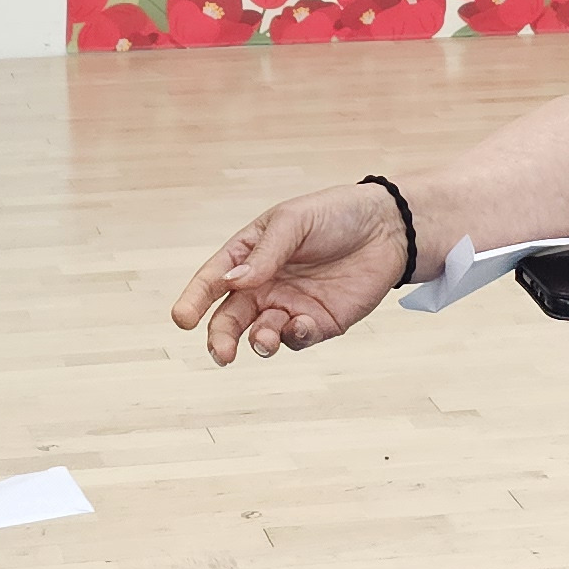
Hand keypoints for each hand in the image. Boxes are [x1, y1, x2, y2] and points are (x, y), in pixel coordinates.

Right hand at [171, 182, 409, 362]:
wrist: (387, 227)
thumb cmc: (334, 214)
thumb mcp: (294, 222)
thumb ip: (264, 255)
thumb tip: (232, 283)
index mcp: (248, 256)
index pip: (212, 280)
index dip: (194, 300)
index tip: (182, 319)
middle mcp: (263, 286)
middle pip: (230, 319)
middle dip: (220, 338)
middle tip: (221, 353)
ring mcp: (290, 307)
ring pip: (260, 335)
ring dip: (258, 342)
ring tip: (264, 340)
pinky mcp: (319, 323)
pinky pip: (297, 338)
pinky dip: (294, 337)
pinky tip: (301, 324)